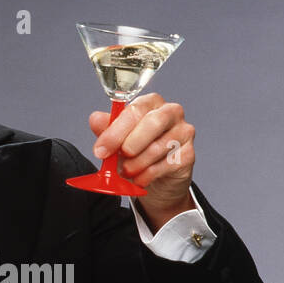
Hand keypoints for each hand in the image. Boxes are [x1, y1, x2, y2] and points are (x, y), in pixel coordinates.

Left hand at [89, 92, 195, 227]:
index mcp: (150, 102)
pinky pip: (167, 164)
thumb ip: (106, 128)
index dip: (116, 131)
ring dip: (137, 163)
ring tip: (126, 171)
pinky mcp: (188, 154)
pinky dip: (148, 174)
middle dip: (130, 143)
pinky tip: (139, 178)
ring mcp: (183, 132)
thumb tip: (95, 118)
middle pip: (153, 122)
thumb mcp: (116, 140)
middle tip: (118, 157)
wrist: (156, 180)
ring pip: (158, 146)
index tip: (101, 149)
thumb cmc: (135, 152)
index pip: (134, 110)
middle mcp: (171, 113)